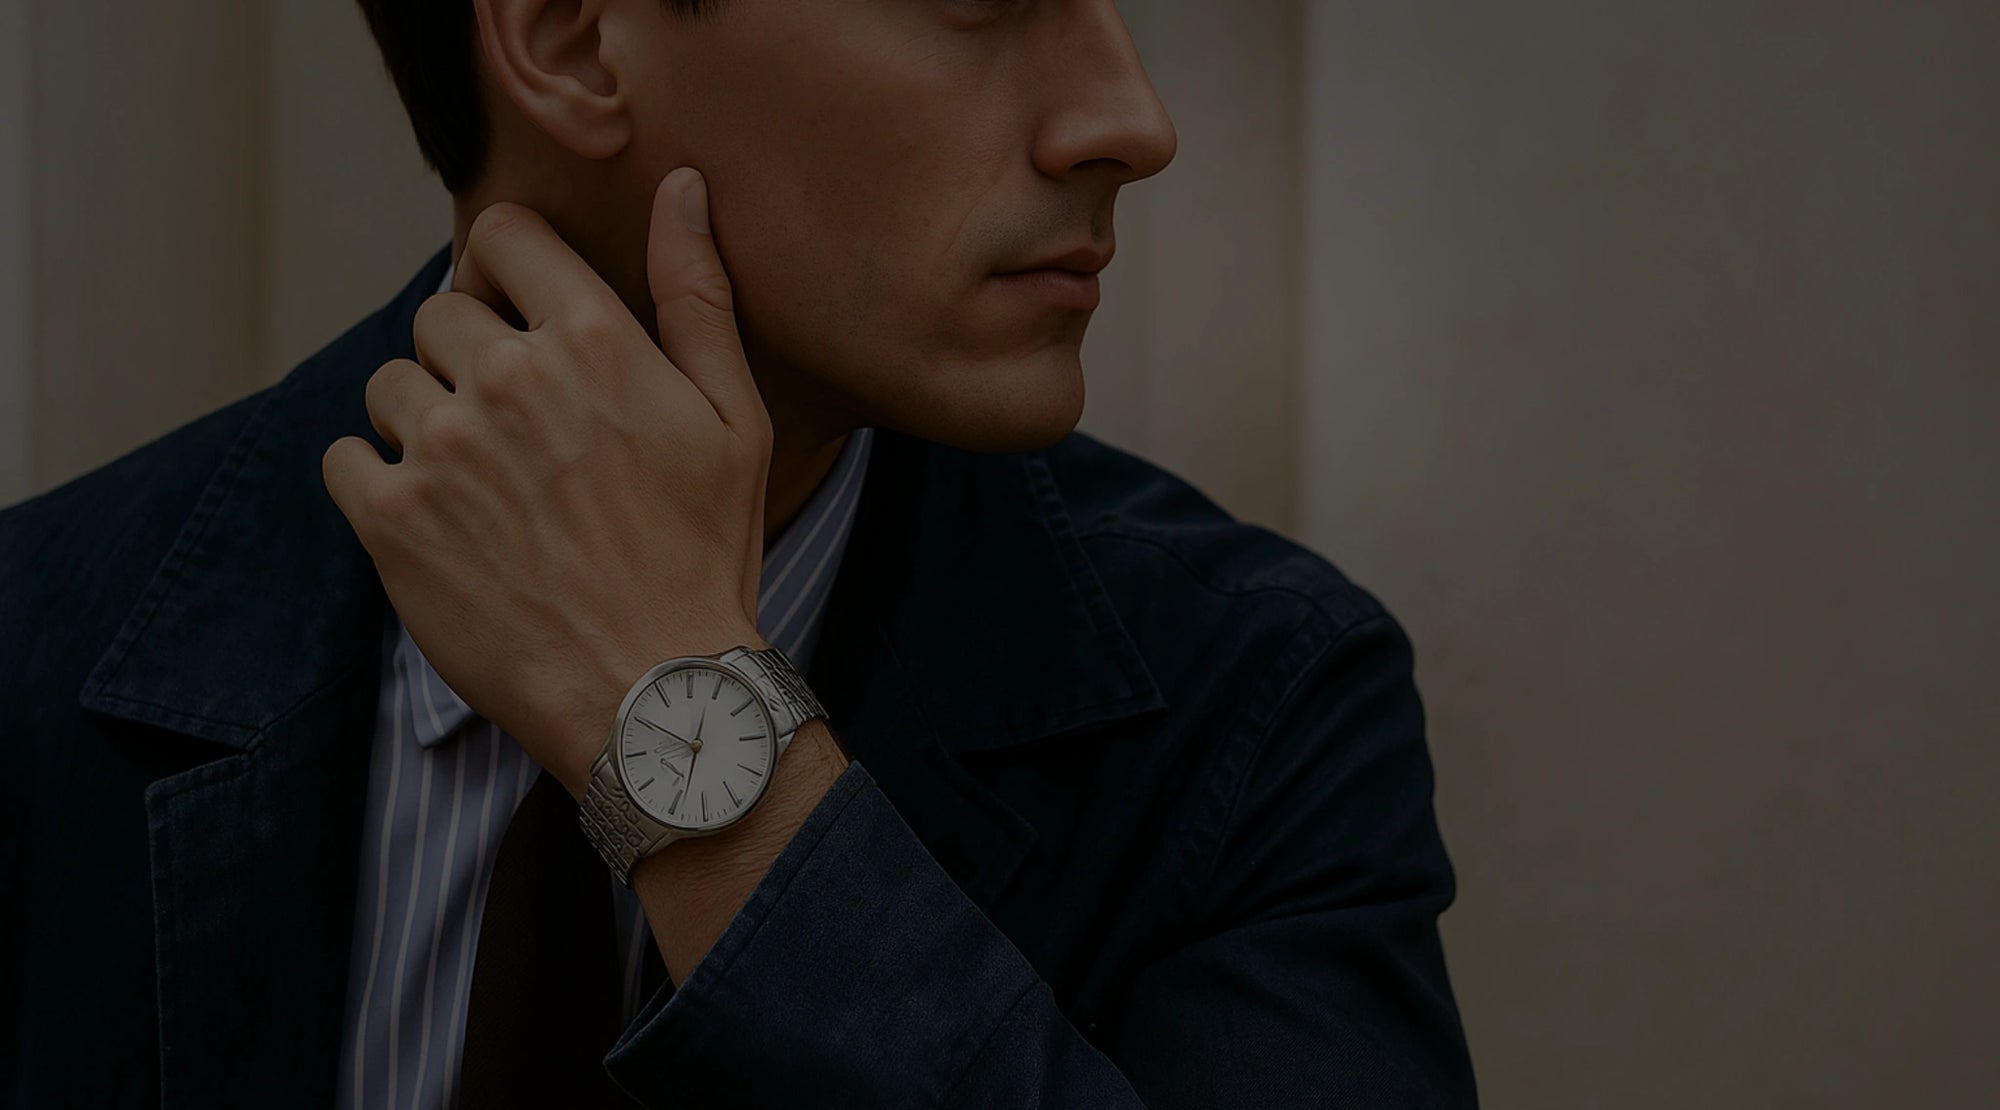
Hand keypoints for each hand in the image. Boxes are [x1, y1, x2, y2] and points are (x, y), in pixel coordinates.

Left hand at [322, 168, 773, 798]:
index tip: (517, 313)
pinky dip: (376, 482)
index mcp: (594, 340)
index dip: (504, 268)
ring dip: (423, 419)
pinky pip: (344, 458)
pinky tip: (436, 521)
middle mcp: (509, 378)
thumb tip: (681, 187)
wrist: (654, 691)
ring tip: (481, 484)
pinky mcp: (392, 520)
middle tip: (515, 428)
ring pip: (390, 383)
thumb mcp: (734, 419)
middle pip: (439, 310)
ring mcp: (442, 449)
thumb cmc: (706, 557)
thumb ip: (697, 294)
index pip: (502, 236)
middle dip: (469, 353)